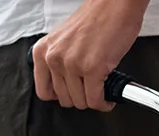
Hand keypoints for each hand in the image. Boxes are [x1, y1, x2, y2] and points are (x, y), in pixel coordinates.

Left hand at [32, 0, 149, 110]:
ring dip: (95, 101)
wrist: (115, 6)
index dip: (62, 96)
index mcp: (43, 50)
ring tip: (102, 91)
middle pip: (64, 99)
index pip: (44, 91)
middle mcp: (54, 58)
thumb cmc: (97, 20)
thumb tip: (66, 85)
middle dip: (82, 98)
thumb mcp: (65, 40)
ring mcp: (72, 64)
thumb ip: (59, 61)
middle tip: (92, 90)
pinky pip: (96, 100)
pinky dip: (105, 103)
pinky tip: (110, 96)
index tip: (73, 93)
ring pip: (81, 102)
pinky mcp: (93, 69)